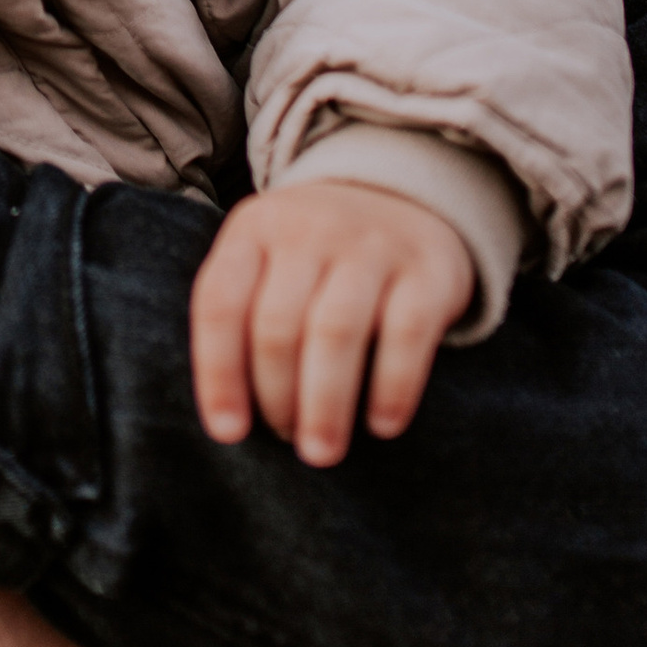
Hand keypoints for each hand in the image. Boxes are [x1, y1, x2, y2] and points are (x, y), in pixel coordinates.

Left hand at [190, 180, 475, 466]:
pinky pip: (406, 334)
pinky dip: (392, 386)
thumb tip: (231, 419)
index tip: (227, 432)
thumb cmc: (318, 255)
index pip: (220, 303)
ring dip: (325, 403)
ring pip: (335, 331)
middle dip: (276, 396)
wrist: (404, 194)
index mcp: (254, 229)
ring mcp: (370, 245)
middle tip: (286, 440)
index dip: (218, 373)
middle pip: (277, 324)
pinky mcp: (428, 270)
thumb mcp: (268, 259)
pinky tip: (382, 425)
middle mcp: (308, 230)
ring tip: (321, 452)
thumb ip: (243, 317)